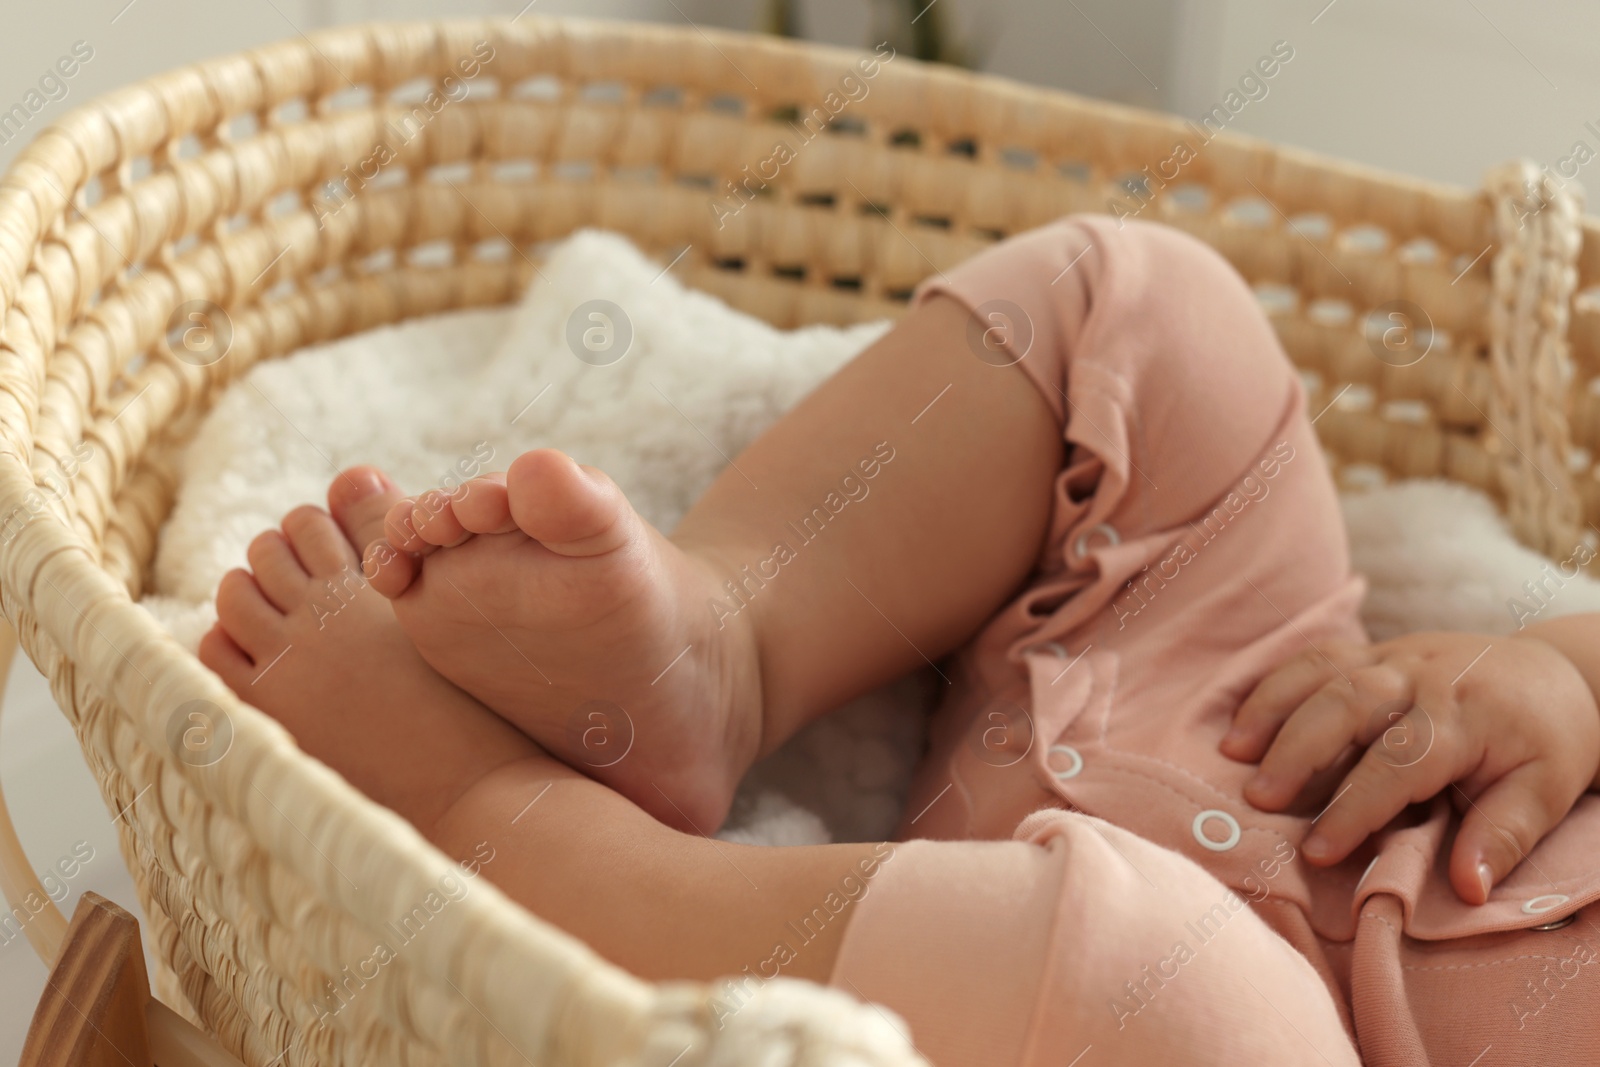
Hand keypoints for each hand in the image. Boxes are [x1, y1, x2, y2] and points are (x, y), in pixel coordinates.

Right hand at [1220, 633, 1599, 904]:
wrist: (1554, 673)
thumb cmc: (1547, 742)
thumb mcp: (1546, 792)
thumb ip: (1505, 836)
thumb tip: (1467, 888)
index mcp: (1465, 716)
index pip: (1401, 763)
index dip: (1355, 808)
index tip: (1317, 851)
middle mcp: (1421, 677)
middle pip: (1347, 703)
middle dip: (1297, 749)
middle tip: (1257, 797)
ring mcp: (1391, 655)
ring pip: (1322, 671)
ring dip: (1271, 707)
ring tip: (1232, 751)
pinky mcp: (1372, 649)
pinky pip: (1315, 656)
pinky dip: (1274, 682)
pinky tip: (1242, 717)